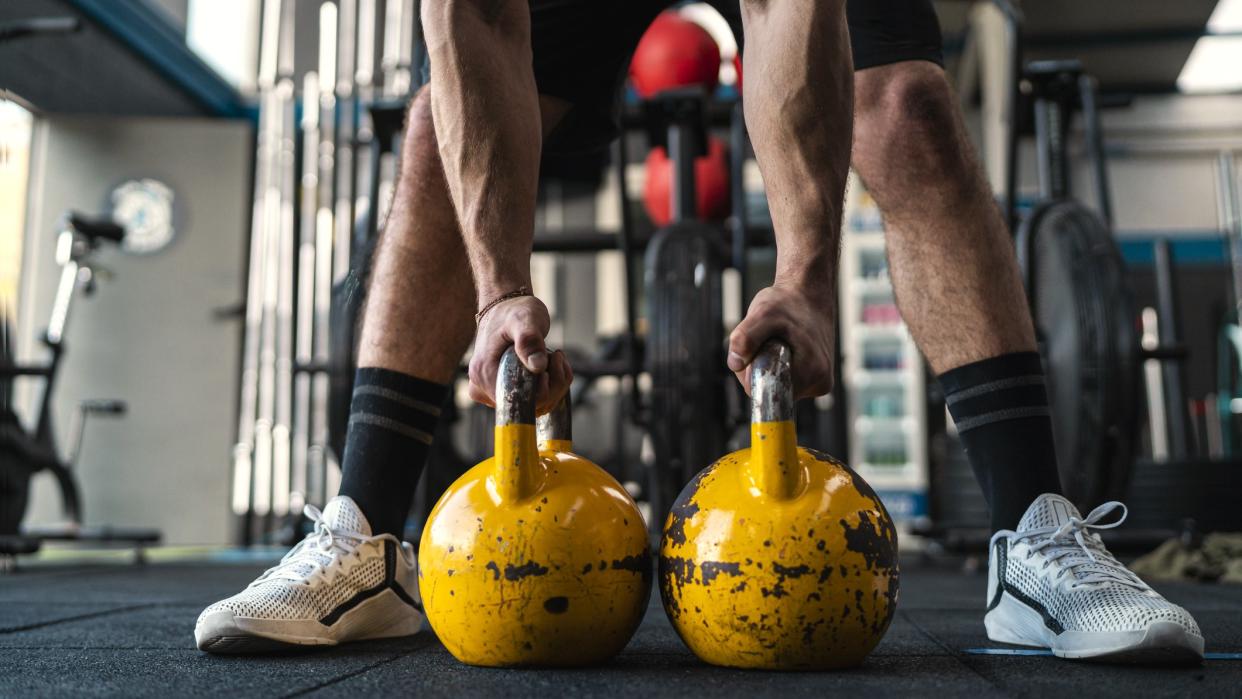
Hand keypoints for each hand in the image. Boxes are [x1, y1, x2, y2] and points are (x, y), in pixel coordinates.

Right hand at [468, 295, 571, 413]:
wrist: (507, 309)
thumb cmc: (513, 312)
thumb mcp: (524, 319)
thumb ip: (529, 340)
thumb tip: (537, 367)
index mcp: (483, 372)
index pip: (517, 400)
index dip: (540, 387)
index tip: (548, 361)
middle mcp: (483, 388)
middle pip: (527, 406)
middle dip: (552, 384)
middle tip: (555, 355)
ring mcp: (493, 393)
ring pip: (535, 406)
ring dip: (555, 384)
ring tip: (554, 356)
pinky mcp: (506, 393)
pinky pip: (536, 401)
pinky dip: (552, 385)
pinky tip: (553, 365)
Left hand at [727, 283, 835, 398]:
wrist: (808, 294)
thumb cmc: (787, 302)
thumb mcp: (762, 313)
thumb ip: (745, 337)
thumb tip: (736, 364)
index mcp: (811, 372)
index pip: (767, 392)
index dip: (753, 372)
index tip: (760, 348)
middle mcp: (820, 382)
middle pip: (772, 390)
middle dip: (760, 368)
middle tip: (766, 341)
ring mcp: (820, 381)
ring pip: (778, 384)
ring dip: (769, 366)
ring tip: (778, 341)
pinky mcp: (817, 378)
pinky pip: (787, 379)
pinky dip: (779, 365)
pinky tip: (785, 347)